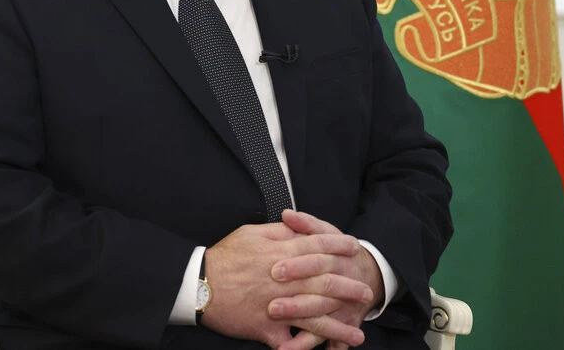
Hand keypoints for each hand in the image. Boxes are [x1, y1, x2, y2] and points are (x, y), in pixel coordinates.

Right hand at [201, 221, 367, 348]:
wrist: (198, 284)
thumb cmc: (224, 257)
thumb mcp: (250, 233)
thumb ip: (278, 231)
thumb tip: (298, 225)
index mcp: (281, 254)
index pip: (317, 246)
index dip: (338, 245)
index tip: (354, 247)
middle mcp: (284, 280)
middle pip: (324, 282)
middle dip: (348, 287)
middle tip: (366, 293)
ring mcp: (277, 306)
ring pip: (315, 317)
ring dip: (339, 326)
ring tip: (358, 334)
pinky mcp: (266, 327)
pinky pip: (290, 342)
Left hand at [265, 210, 384, 349]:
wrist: (368, 275)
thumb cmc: (338, 252)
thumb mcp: (326, 232)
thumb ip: (306, 224)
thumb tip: (287, 214)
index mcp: (337, 257)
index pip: (317, 260)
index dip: (297, 265)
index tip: (275, 270)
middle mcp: (344, 283)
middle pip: (322, 293)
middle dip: (297, 302)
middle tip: (272, 307)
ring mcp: (345, 307)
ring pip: (326, 320)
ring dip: (305, 329)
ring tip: (282, 336)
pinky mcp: (345, 325)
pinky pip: (335, 341)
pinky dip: (320, 348)